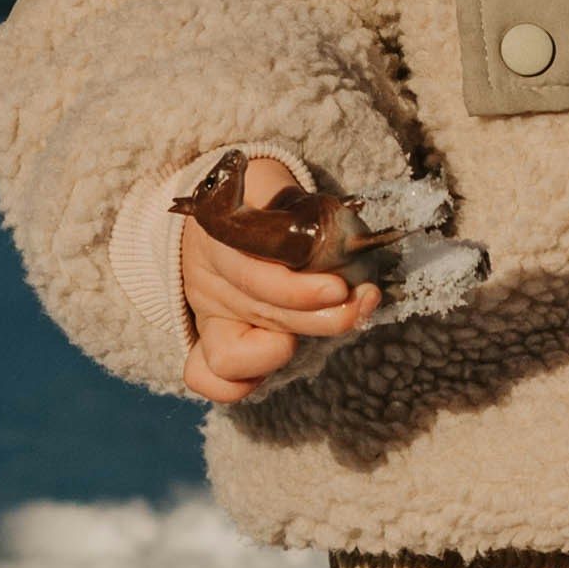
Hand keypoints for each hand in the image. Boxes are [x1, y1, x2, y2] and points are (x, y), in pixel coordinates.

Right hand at [176, 151, 379, 402]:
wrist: (221, 211)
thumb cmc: (258, 199)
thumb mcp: (270, 184)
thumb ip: (293, 202)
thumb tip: (336, 233)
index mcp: (217, 236)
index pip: (249, 273)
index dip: (295, 289)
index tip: (339, 288)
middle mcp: (208, 281)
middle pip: (257, 314)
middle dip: (317, 316)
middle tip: (361, 302)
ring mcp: (208, 317)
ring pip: (232, 355)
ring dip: (282, 351)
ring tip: (332, 322)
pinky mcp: (211, 343)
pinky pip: (207, 377)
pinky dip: (238, 383)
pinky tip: (280, 357)